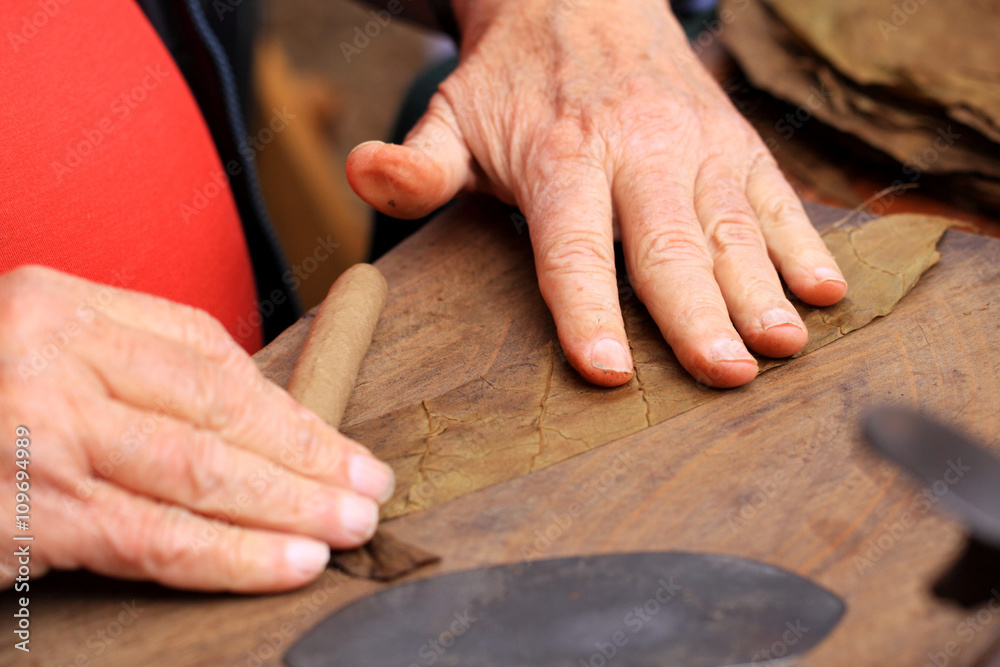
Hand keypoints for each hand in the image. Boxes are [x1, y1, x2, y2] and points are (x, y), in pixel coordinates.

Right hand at [0, 266, 393, 592]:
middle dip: (306, 456)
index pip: (206, 355)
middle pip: (217, 411)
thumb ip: (134, 372)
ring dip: (287, 507)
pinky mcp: (27, 512)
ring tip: (348, 526)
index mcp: (63, 307)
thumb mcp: (42, 356)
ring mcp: (36, 434)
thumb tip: (253, 419)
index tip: (337, 442)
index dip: (284, 406)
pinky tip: (285, 564)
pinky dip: (229, 554)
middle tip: (369, 486)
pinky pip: (152, 537)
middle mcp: (52, 358)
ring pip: (199, 473)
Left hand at [346, 0, 846, 387]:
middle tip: (725, 374)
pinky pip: (776, 196)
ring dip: (763, 289)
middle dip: (698, 314)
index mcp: (562, 156)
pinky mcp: (735, 141)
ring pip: (733, 226)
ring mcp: (696, 145)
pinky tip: (828, 290)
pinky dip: (805, 243)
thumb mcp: (452, 114)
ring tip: (784, 344)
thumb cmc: (515, 80)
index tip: (607, 371)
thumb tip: (365, 173)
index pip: (572, 248)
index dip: (586, 311)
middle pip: (668, 245)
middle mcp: (638, 150)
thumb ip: (418, 162)